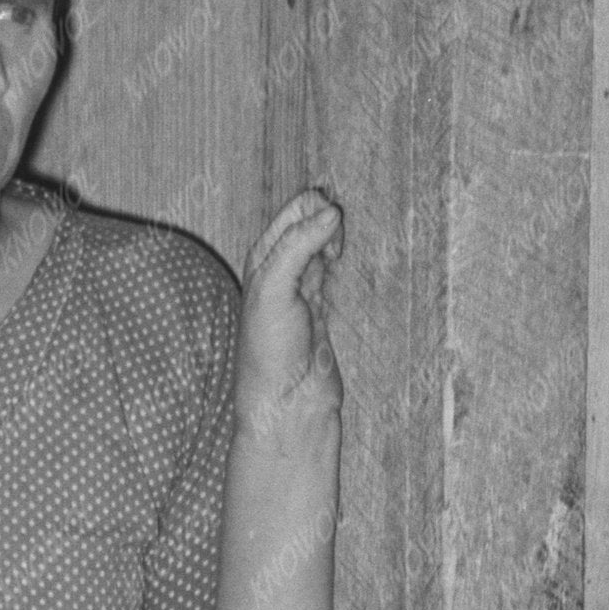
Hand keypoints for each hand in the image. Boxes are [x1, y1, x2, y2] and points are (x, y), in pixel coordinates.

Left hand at [235, 187, 342, 420]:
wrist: (287, 402)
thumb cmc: (269, 350)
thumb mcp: (275, 288)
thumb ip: (299, 245)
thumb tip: (332, 211)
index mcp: (264, 254)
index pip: (297, 207)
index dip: (319, 212)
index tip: (329, 237)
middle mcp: (282, 265)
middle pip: (314, 218)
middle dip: (332, 224)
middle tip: (335, 252)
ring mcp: (304, 284)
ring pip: (327, 242)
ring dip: (339, 242)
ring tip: (338, 262)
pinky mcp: (323, 305)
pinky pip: (336, 269)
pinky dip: (344, 264)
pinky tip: (342, 274)